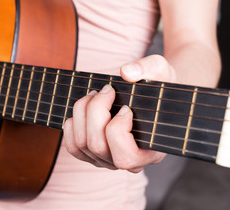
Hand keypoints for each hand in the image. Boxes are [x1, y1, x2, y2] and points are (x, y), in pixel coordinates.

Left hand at [63, 55, 176, 172]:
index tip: (126, 107)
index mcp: (150, 152)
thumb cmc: (157, 87)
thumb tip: (126, 72)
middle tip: (105, 90)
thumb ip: (149, 68)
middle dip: (95, 111)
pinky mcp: (92, 155)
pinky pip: (72, 147)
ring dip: (82, 113)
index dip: (118, 129)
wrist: (150, 97)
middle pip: (97, 146)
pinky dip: (72, 126)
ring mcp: (108, 160)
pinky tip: (84, 110)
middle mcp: (127, 162)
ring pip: (81, 144)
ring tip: (94, 95)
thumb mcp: (160, 71)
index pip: (125, 156)